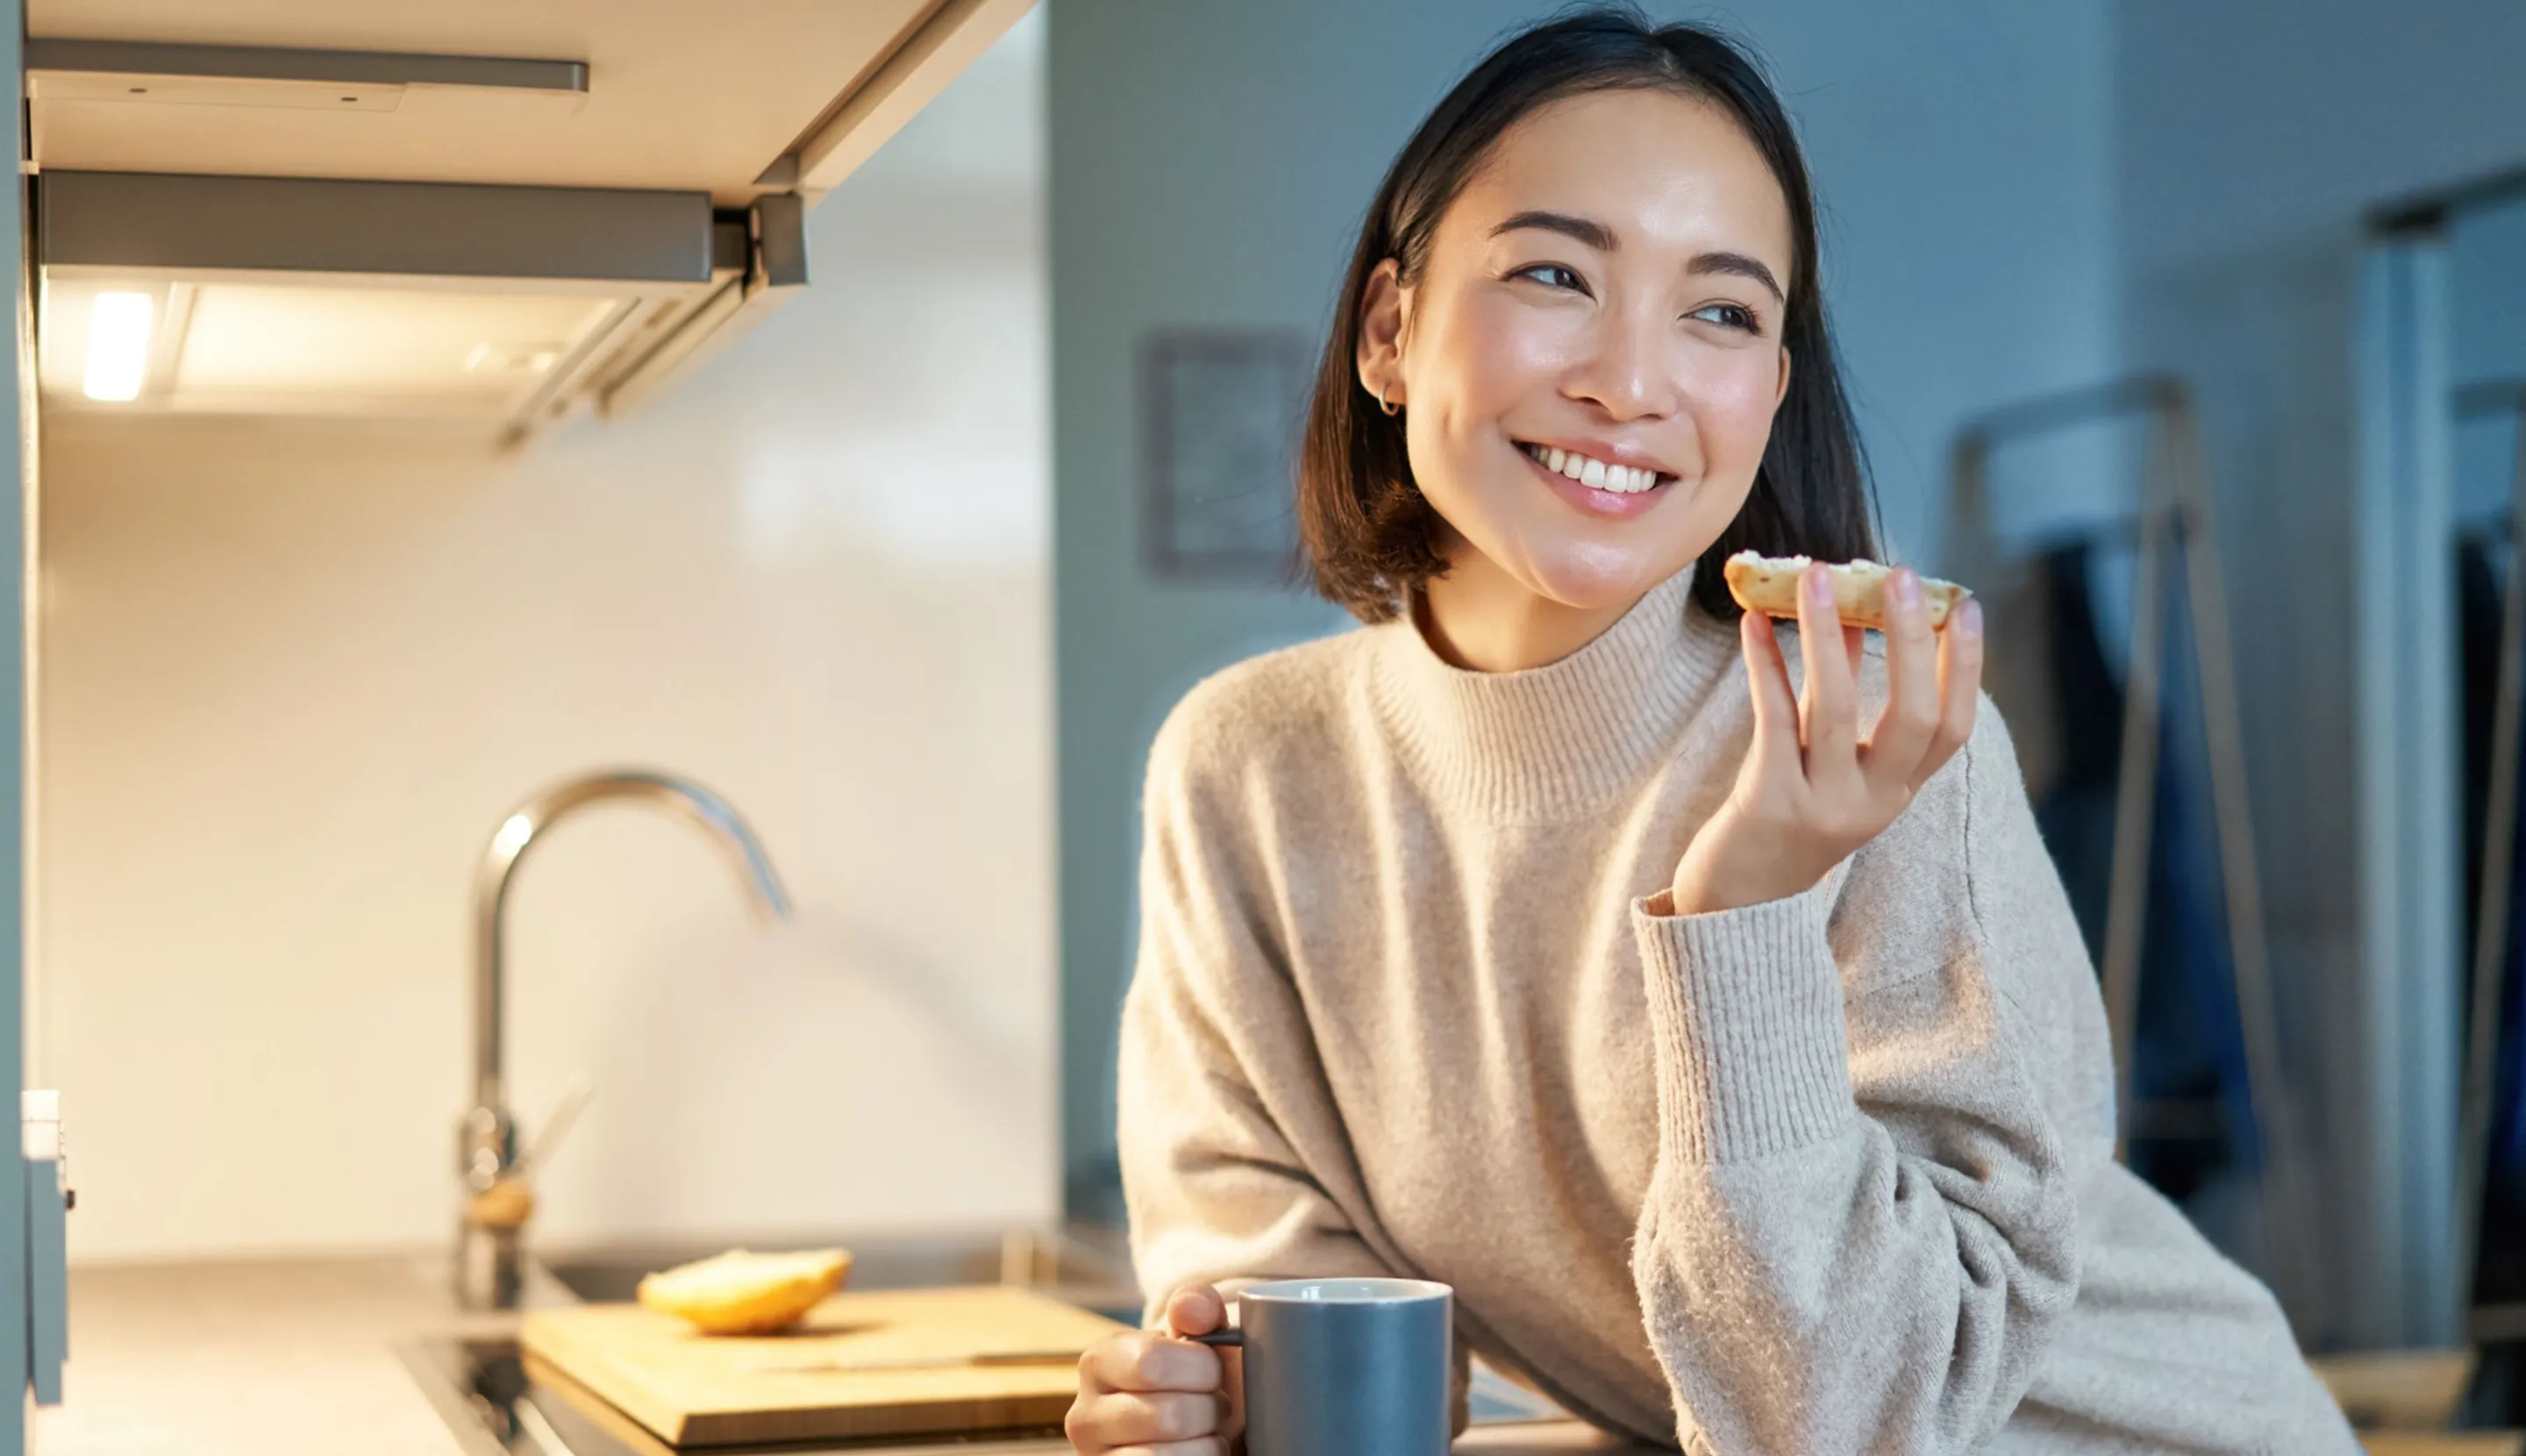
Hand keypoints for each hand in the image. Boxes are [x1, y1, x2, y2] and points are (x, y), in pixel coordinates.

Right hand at [1066, 1283, 1240, 1453]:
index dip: (1202, 1367)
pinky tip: (1196, 1452)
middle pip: (1166, 1416)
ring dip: (1207, 1446)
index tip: (1213, 1372)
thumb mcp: (1202, 1338)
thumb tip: (1188, 1307)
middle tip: (1215, 1407)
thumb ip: (1199, 1309)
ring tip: (1207, 1433)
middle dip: (1210, 1411)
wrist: (1197, 1431)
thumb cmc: (1198, 1382)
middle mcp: (1084, 1416)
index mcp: (1099, 1362)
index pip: (1151, 1362)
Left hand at [1670, 563, 1984, 915]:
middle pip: (1911, 717)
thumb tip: (1850, 610)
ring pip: (1834, 709)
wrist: (1734, 901)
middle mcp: (1872, 803)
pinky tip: (1753, 622)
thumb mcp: (1830, 766)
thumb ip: (1842, 701)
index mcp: (1898, 792)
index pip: (1952, 729)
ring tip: (1815, 575)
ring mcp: (1823, 806)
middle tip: (1898, 575)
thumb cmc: (1785, 818)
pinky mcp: (1768, 804)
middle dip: (1909, 642)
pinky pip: (1773, 719)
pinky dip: (1765, 664)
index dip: (1965, 669)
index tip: (1966, 607)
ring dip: (1826, 635)